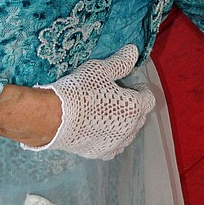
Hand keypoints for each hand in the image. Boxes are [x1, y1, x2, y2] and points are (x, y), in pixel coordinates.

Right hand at [24, 45, 153, 159]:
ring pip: (128, 134)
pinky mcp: (99, 153)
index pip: (148, 99)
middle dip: (133, 107)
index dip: (141, 90)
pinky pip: (113, 147)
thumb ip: (120, 62)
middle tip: (118, 97)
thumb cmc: (80, 91)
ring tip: (109, 113)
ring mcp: (114, 144)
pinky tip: (100, 130)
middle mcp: (129, 129)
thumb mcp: (100, 70)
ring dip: (124, 124)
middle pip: (139, 117)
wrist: (55, 118)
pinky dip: (111, 139)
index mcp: (133, 107)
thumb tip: (133, 51)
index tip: (132, 86)